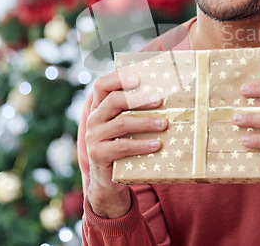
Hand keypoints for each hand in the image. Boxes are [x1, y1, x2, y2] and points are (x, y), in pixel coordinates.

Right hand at [85, 71, 167, 217]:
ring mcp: (94, 137)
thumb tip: (165, 97)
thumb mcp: (126, 126)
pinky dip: (142, 145)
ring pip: (121, 123)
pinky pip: (122, 146)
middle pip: (113, 100)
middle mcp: (94, 119)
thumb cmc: (124, 146)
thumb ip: (135, 112)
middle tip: (160, 100)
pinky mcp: (98, 154)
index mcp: (99, 107)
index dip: (118, 78)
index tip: (138, 78)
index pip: (102, 84)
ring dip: (146, 122)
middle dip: (139, 99)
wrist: (108, 180)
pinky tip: (157, 144)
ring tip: (164, 123)